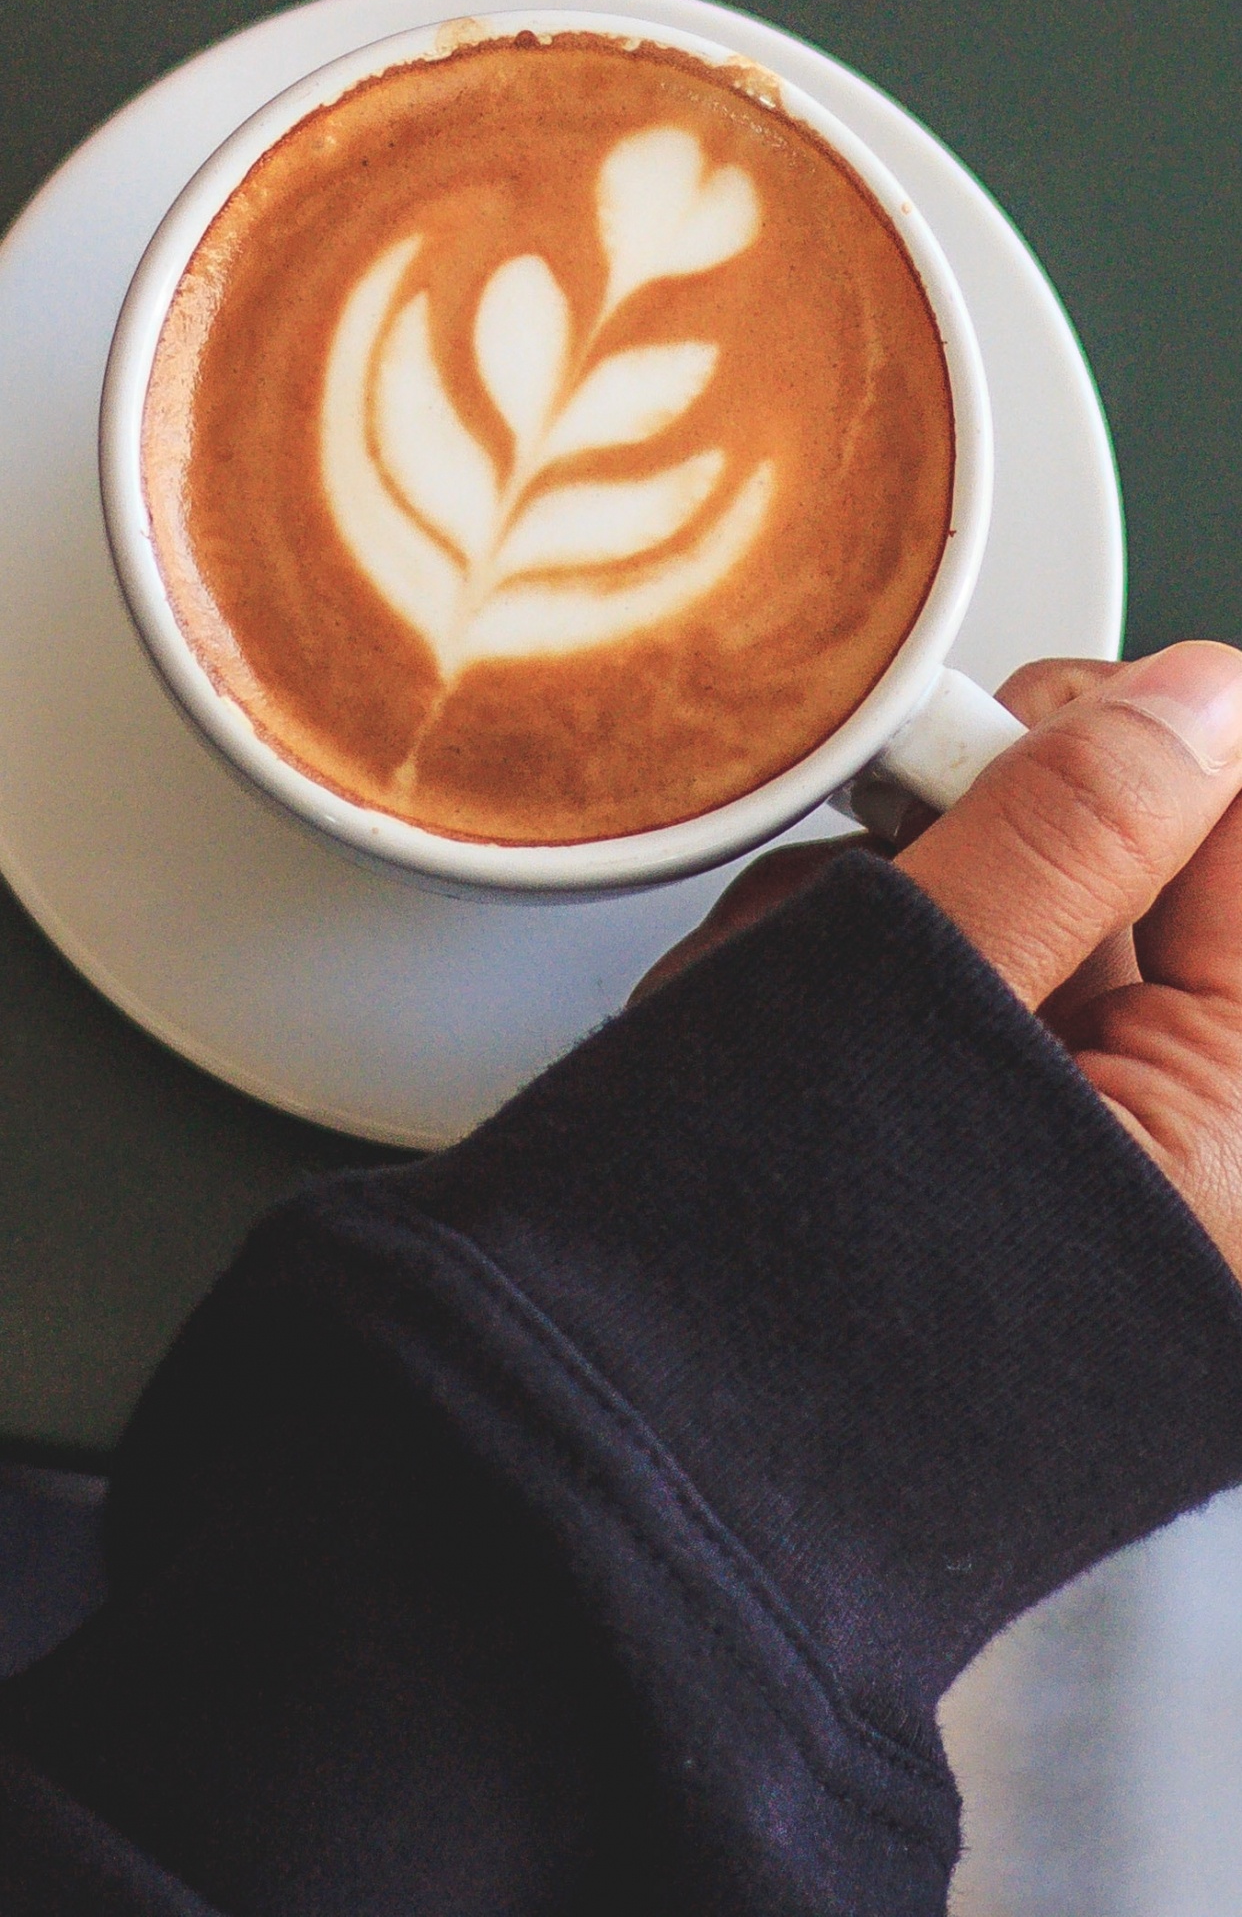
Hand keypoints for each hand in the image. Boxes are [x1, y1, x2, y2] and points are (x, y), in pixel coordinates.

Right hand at [633, 643, 1241, 1287]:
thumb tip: (1205, 698)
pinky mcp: (986, 1193)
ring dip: (887, 923)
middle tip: (870, 872)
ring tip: (772, 1004)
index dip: (1139, 752)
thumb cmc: (744, 1308)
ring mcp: (1076, 1191)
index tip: (1005, 732)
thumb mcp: (923, 1005)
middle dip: (978, 850)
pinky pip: (953, 1019)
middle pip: (1138, 890)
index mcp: (1232, 1154)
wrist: (588, 1497)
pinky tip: (766, 1044)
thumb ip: (1074, 832)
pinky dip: (855, 994)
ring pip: (1022, 937)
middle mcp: (1185, 1180)